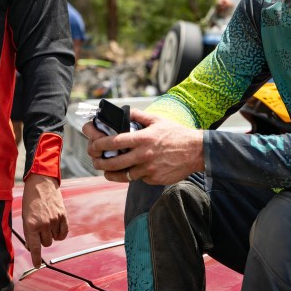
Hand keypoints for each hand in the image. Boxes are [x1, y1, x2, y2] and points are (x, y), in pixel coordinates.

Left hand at [21, 173, 67, 267]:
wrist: (41, 183)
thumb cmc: (30, 200)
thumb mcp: (25, 216)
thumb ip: (29, 232)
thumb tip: (32, 247)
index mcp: (31, 224)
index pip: (35, 246)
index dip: (36, 258)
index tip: (36, 265)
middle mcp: (44, 223)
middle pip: (46, 243)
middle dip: (42, 239)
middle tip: (39, 229)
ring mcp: (54, 220)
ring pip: (55, 239)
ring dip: (51, 234)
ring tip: (47, 222)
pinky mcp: (63, 216)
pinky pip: (63, 233)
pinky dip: (60, 234)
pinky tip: (56, 228)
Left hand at [87, 109, 204, 185]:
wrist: (197, 151)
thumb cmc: (176, 134)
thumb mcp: (157, 120)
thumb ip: (138, 115)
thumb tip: (124, 111)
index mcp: (143, 138)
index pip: (115, 142)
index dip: (100, 144)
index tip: (93, 145)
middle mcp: (144, 155)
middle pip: (115, 163)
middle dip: (101, 163)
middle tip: (95, 161)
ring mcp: (149, 169)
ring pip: (125, 175)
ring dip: (113, 174)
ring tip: (106, 171)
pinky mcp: (155, 179)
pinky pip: (139, 179)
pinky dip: (134, 175)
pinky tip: (132, 170)